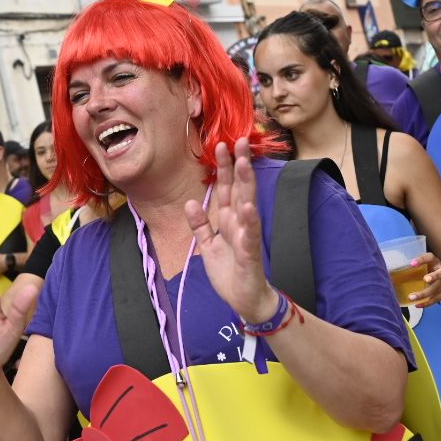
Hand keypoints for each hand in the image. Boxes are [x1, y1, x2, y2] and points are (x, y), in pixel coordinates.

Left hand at [186, 140, 274, 323]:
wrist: (245, 300)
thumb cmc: (230, 272)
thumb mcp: (208, 246)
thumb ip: (200, 225)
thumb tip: (190, 202)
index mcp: (228, 221)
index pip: (227, 189)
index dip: (224, 168)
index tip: (220, 146)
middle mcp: (239, 224)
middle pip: (240, 189)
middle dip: (239, 166)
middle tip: (240, 141)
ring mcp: (247, 236)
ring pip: (247, 205)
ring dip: (246, 184)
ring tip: (244, 164)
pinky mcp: (250, 254)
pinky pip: (250, 235)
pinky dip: (249, 221)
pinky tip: (248, 207)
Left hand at [404, 252, 440, 307]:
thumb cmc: (434, 268)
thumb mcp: (429, 263)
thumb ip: (418, 264)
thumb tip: (399, 269)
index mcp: (437, 263)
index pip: (431, 258)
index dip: (422, 260)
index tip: (412, 263)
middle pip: (440, 274)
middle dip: (433, 277)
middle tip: (424, 279)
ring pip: (437, 289)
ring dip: (424, 294)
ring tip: (411, 297)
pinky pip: (436, 299)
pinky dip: (427, 303)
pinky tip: (417, 305)